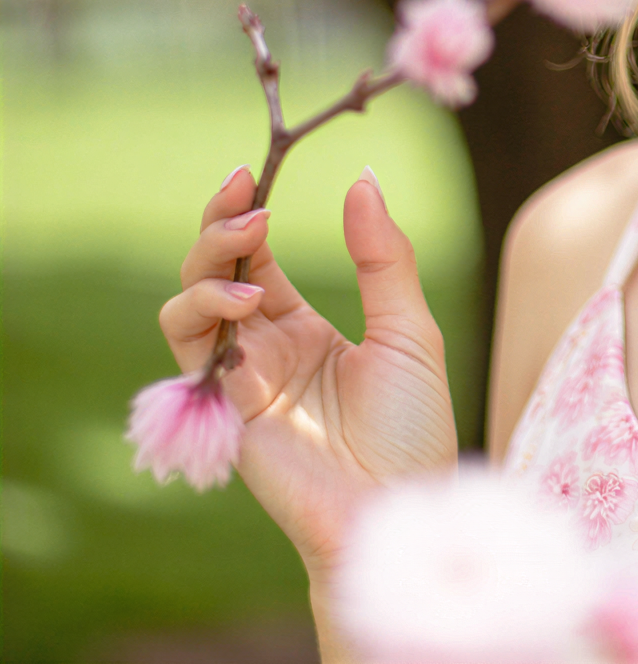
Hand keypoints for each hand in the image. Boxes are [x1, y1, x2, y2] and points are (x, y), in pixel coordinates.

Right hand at [157, 165, 458, 579]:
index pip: (257, 259)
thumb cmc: (413, 428)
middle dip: (218, 228)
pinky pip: (191, 352)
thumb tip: (362, 178)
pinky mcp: (225, 409)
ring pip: (186, 306)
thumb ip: (383, 257)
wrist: (400, 505)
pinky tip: (249, 309)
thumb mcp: (410, 330)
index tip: (251, 170)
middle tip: (246, 201)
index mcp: (304, 329)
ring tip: (253, 257)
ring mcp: (239, 378)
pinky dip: (208, 317)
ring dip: (208, 270)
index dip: (245, 214)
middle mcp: (263, 350)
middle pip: (213, 273)